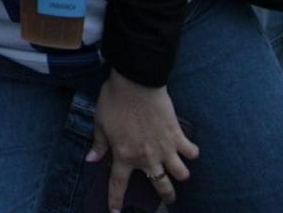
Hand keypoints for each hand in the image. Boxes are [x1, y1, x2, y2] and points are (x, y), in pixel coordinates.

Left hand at [90, 71, 197, 211]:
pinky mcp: (178, 136)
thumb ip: (99, 144)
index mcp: (124, 156)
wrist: (136, 83)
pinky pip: (191, 152)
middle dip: (166, 197)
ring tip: (179, 172)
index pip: (118, 185)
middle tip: (168, 199)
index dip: (116, 200)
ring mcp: (165, 148)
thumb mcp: (100, 122)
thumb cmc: (114, 100)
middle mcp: (147, 158)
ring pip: (181, 174)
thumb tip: (91, 160)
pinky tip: (189, 150)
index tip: (115, 212)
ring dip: (180, 174)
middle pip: (161, 187)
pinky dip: (191, 152)